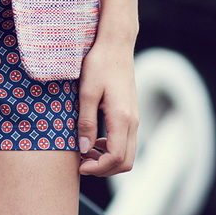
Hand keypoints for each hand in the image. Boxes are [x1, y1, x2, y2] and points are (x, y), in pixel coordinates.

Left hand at [77, 36, 138, 176]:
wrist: (116, 45)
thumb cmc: (99, 64)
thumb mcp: (86, 91)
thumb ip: (86, 122)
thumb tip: (84, 150)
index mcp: (122, 117)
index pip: (115, 158)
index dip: (98, 168)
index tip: (80, 166)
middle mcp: (133, 121)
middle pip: (126, 162)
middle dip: (104, 170)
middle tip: (82, 163)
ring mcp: (135, 118)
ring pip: (128, 153)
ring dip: (108, 160)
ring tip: (85, 153)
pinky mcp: (132, 114)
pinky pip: (126, 142)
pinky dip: (112, 149)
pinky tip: (95, 140)